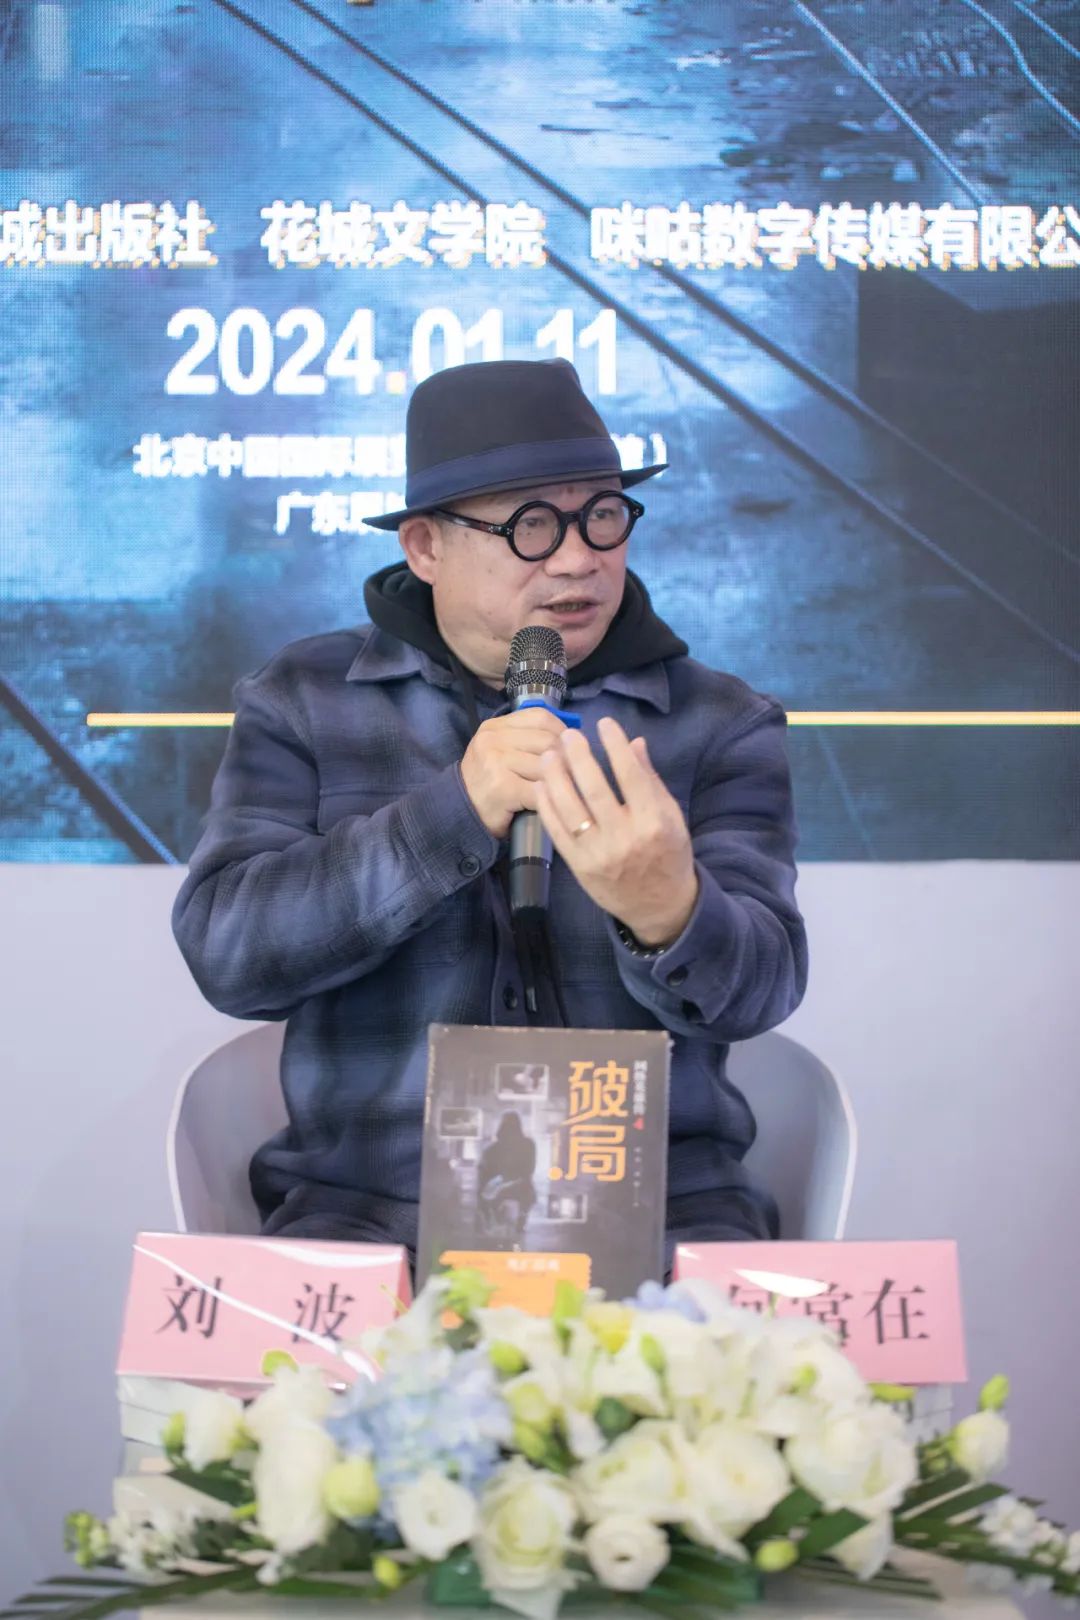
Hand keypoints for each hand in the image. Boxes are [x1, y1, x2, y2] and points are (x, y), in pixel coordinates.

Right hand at [461, 707, 567, 838]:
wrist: (458, 811)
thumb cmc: (486, 782)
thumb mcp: (499, 750)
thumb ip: (526, 739)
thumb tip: (570, 739)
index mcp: (495, 727)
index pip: (540, 717)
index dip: (562, 732)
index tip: (570, 748)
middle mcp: (493, 740)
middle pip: (547, 741)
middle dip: (566, 759)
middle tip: (571, 775)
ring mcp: (496, 762)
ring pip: (547, 765)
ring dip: (559, 781)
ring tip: (560, 790)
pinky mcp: (502, 788)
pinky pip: (539, 789)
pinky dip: (549, 798)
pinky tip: (548, 804)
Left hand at [535, 716, 698, 946]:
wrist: (660, 905)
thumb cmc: (669, 854)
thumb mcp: (671, 816)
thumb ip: (651, 780)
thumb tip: (635, 742)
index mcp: (653, 822)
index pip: (630, 775)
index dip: (615, 746)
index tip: (604, 724)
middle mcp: (624, 837)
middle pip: (594, 788)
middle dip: (578, 757)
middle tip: (567, 735)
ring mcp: (599, 854)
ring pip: (570, 808)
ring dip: (555, 777)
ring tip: (549, 755)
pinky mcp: (580, 867)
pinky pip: (557, 832)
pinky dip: (547, 806)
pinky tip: (542, 785)